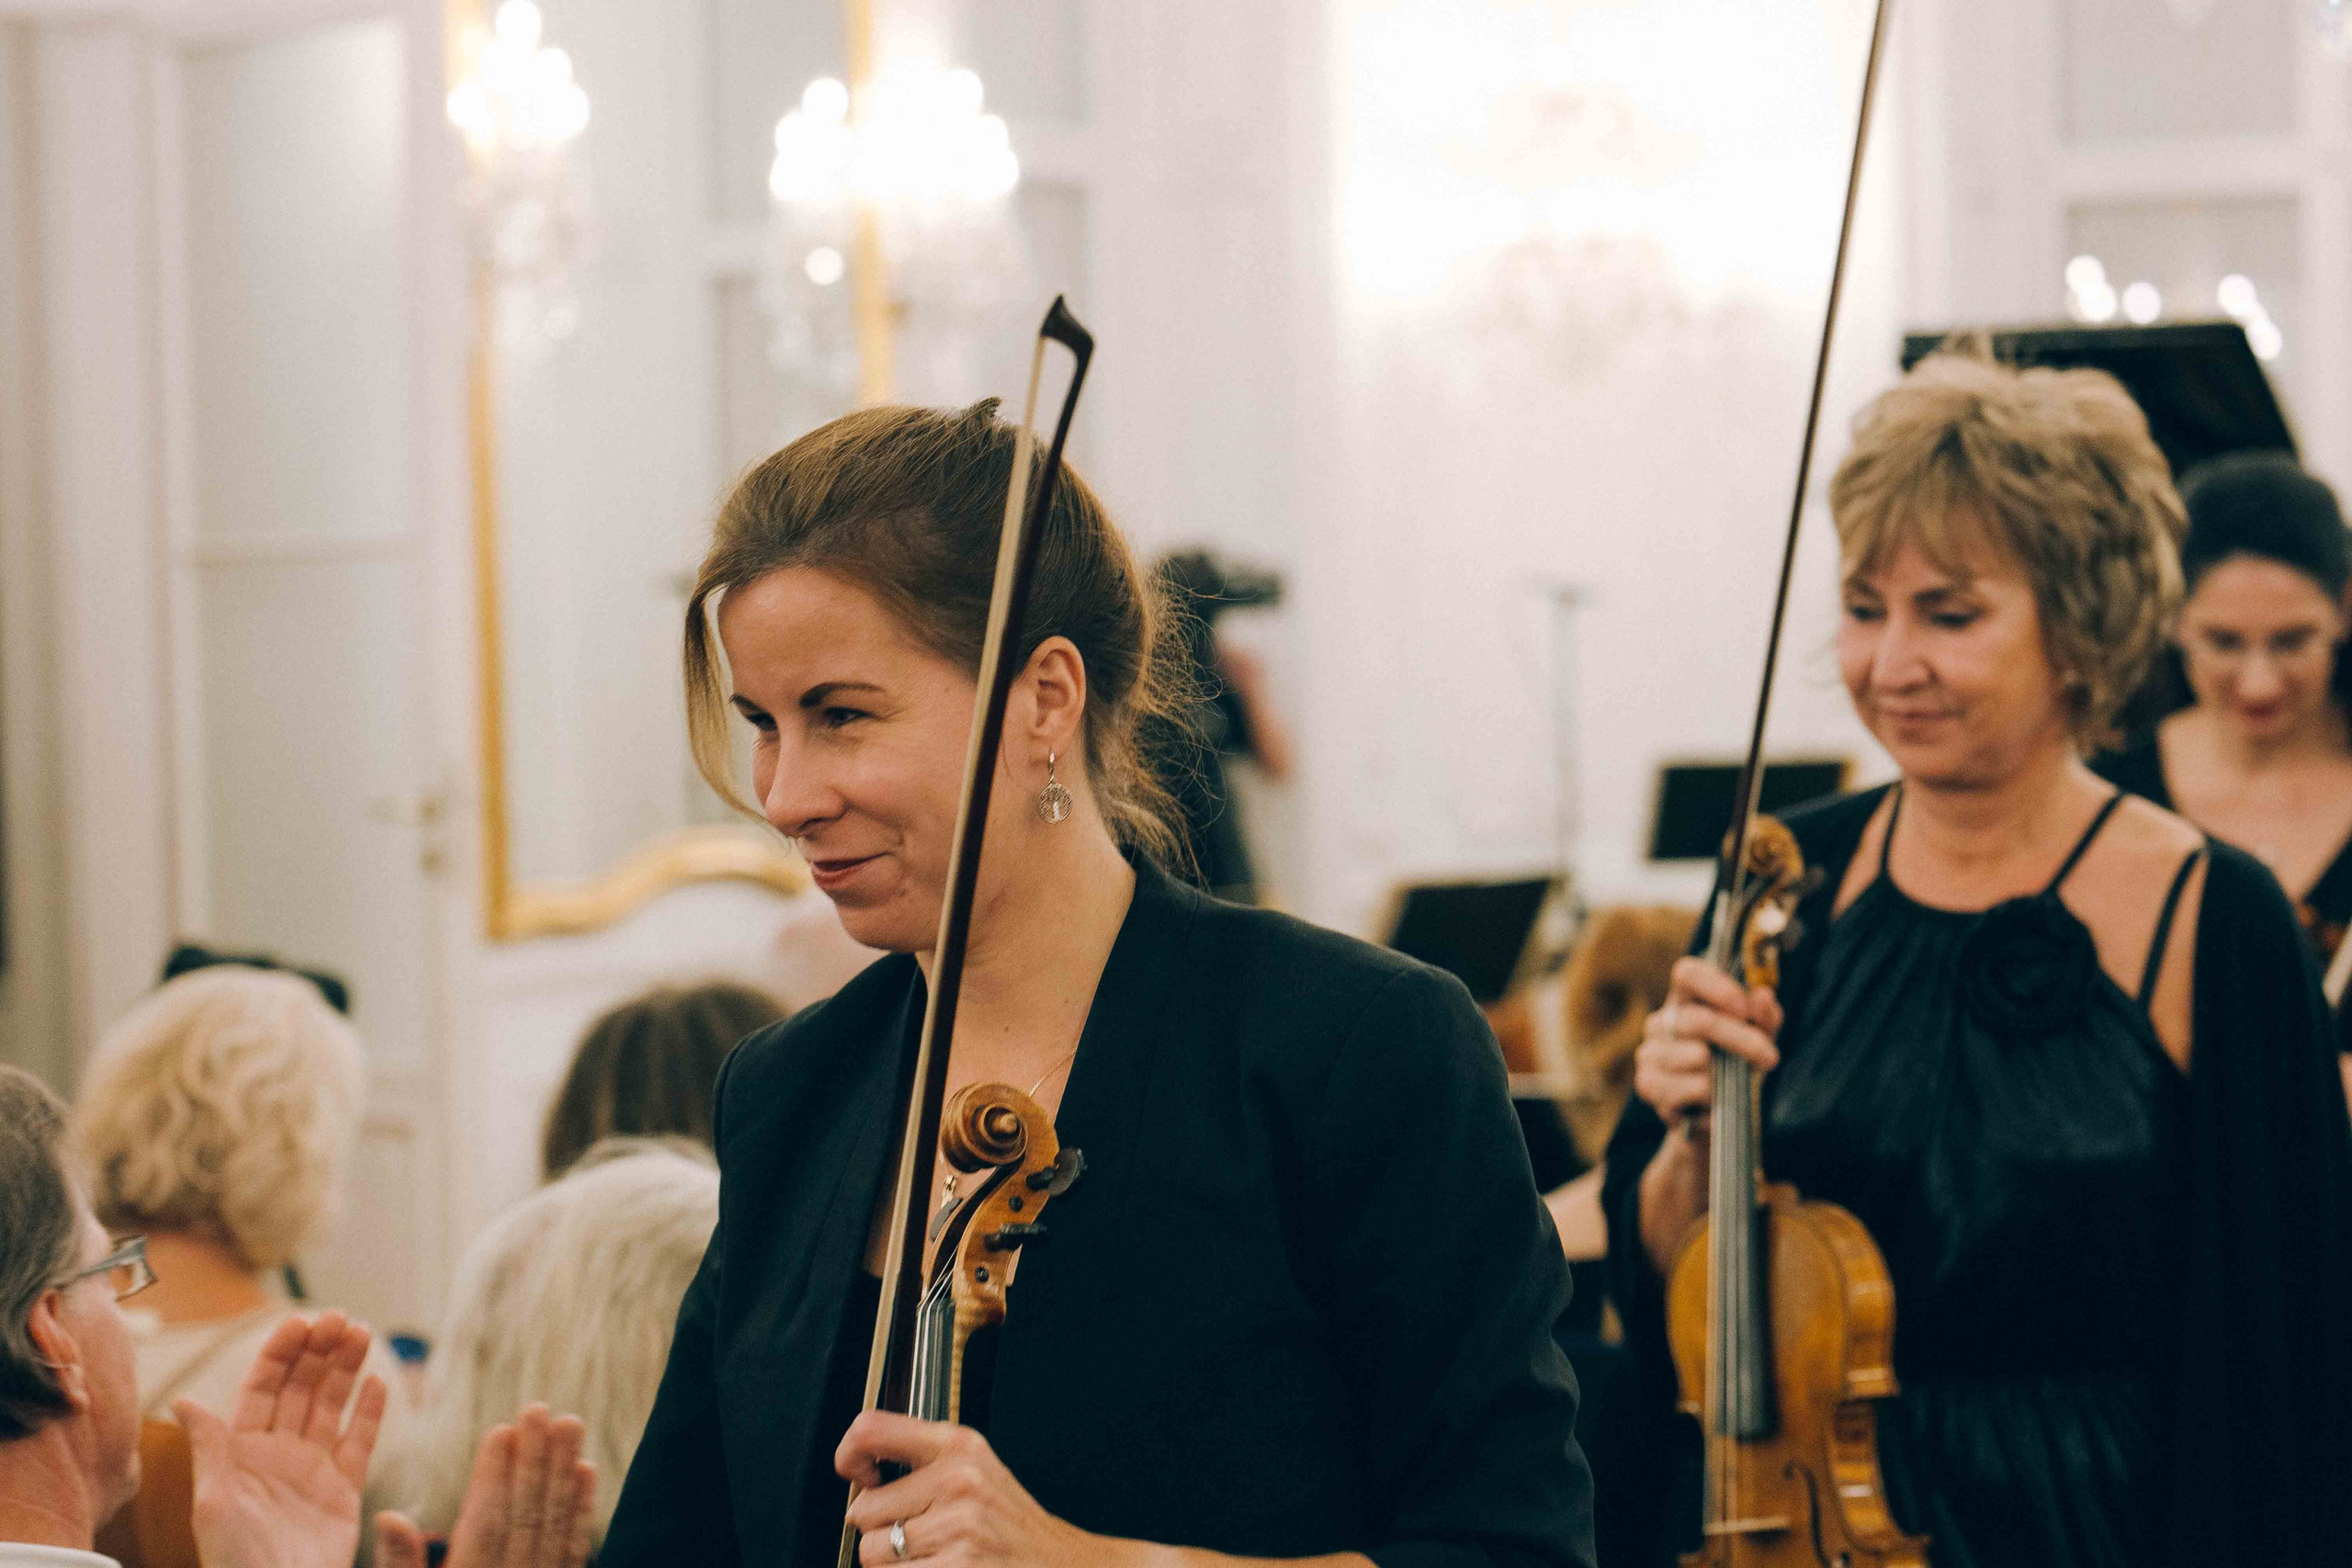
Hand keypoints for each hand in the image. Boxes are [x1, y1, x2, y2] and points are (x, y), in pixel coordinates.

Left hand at [178, 1311, 386, 1567]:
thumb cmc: (234, 1560)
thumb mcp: (213, 1502)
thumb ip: (209, 1448)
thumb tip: (182, 1400)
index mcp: (243, 1450)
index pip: (264, 1387)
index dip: (281, 1352)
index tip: (301, 1320)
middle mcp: (279, 1452)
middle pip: (302, 1388)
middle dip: (320, 1351)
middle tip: (341, 1318)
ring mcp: (314, 1469)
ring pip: (332, 1405)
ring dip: (346, 1368)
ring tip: (362, 1333)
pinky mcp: (344, 1490)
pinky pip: (360, 1442)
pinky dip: (371, 1412)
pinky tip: (379, 1382)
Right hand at [375, 1404, 595, 1567]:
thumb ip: (399, 1563)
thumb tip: (388, 1516)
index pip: (484, 1521)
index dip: (492, 1476)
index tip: (500, 1429)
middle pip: (525, 1513)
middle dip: (534, 1458)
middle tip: (538, 1408)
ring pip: (554, 1522)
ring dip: (563, 1470)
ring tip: (570, 1422)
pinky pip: (574, 1547)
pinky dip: (581, 1508)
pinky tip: (587, 1470)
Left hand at [839, 1411, 1109, 1567]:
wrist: (1063, 1566)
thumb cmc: (1012, 1526)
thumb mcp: (977, 1471)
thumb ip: (923, 1463)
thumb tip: (859, 1476)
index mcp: (959, 1445)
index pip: (871, 1430)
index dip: (849, 1455)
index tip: (857, 1474)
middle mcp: (958, 1480)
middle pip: (862, 1511)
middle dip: (882, 1531)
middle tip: (923, 1537)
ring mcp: (958, 1527)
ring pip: (872, 1553)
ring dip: (893, 1566)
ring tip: (934, 1559)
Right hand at [1633, 956, 1783, 1129]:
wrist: (1713, 1114)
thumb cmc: (1733, 1066)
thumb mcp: (1757, 1036)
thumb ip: (1763, 1016)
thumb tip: (1763, 995)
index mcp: (1684, 1000)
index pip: (1687, 973)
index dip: (1716, 985)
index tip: (1744, 1007)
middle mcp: (1660, 1021)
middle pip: (1699, 1020)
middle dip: (1742, 1039)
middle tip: (1769, 1056)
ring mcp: (1650, 1052)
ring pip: (1698, 1057)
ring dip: (1728, 1073)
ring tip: (1734, 1082)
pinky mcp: (1648, 1084)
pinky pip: (1693, 1087)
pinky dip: (1713, 1096)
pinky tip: (1715, 1099)